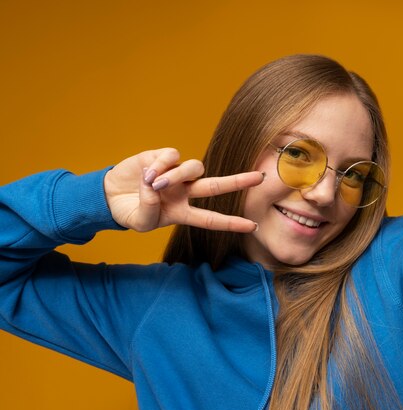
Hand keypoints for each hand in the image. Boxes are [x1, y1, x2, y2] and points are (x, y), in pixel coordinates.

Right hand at [103, 148, 262, 232]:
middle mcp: (185, 192)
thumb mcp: (139, 223)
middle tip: (260, 178)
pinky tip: (147, 173)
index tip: (254, 226)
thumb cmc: (130, 212)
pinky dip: (161, 165)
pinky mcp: (161, 157)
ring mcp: (175, 174)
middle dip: (239, 182)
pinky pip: (171, 156)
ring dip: (177, 175)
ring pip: (193, 168)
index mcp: (182, 212)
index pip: (211, 219)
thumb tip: (156, 187)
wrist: (109, 197)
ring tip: (155, 184)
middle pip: (216, 186)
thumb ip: (148, 210)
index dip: (232, 223)